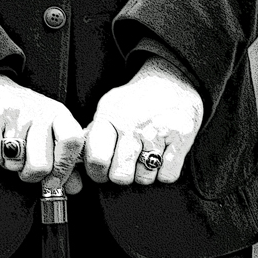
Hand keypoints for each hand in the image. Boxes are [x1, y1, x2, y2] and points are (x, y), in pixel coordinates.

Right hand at [0, 74, 86, 193]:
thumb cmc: (25, 119)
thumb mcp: (50, 133)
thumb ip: (64, 160)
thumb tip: (75, 188)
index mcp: (59, 115)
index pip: (72, 141)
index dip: (64, 167)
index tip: (53, 182)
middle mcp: (39, 111)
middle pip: (41, 165)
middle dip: (30, 174)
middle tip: (24, 164)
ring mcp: (13, 113)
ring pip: (14, 163)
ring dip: (9, 164)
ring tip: (8, 149)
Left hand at [83, 58, 204, 186]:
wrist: (173, 79)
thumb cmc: (137, 100)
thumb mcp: (110, 107)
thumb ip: (94, 133)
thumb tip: (76, 159)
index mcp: (110, 117)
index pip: (97, 160)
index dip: (97, 173)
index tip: (102, 171)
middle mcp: (133, 125)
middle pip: (120, 176)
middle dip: (123, 175)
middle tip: (127, 163)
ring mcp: (158, 132)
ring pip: (144, 178)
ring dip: (145, 173)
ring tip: (147, 155)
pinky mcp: (181, 138)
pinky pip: (167, 176)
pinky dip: (164, 172)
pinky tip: (163, 156)